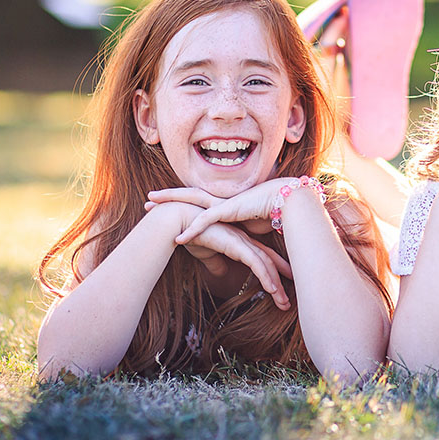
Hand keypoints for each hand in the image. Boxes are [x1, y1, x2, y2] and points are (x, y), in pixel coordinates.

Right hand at [143, 193, 292, 309]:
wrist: (180, 221)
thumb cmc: (190, 234)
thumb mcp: (206, 253)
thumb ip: (216, 262)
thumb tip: (221, 273)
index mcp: (239, 242)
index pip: (262, 257)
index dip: (275, 269)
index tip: (285, 283)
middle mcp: (244, 241)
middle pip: (269, 262)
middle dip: (281, 281)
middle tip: (288, 301)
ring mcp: (242, 242)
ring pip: (266, 265)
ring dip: (276, 286)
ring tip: (284, 303)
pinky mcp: (236, 245)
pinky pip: (256, 263)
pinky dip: (265, 276)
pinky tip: (272, 290)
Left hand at [150, 177, 314, 248]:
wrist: (290, 203)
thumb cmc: (274, 213)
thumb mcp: (251, 227)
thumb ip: (239, 234)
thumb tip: (234, 245)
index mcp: (225, 202)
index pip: (199, 199)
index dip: (182, 198)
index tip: (164, 200)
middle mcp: (222, 200)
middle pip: (189, 194)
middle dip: (168, 195)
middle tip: (148, 198)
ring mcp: (224, 203)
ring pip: (191, 201)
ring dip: (170, 203)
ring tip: (149, 204)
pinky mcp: (230, 212)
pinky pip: (206, 222)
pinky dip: (192, 231)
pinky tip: (178, 239)